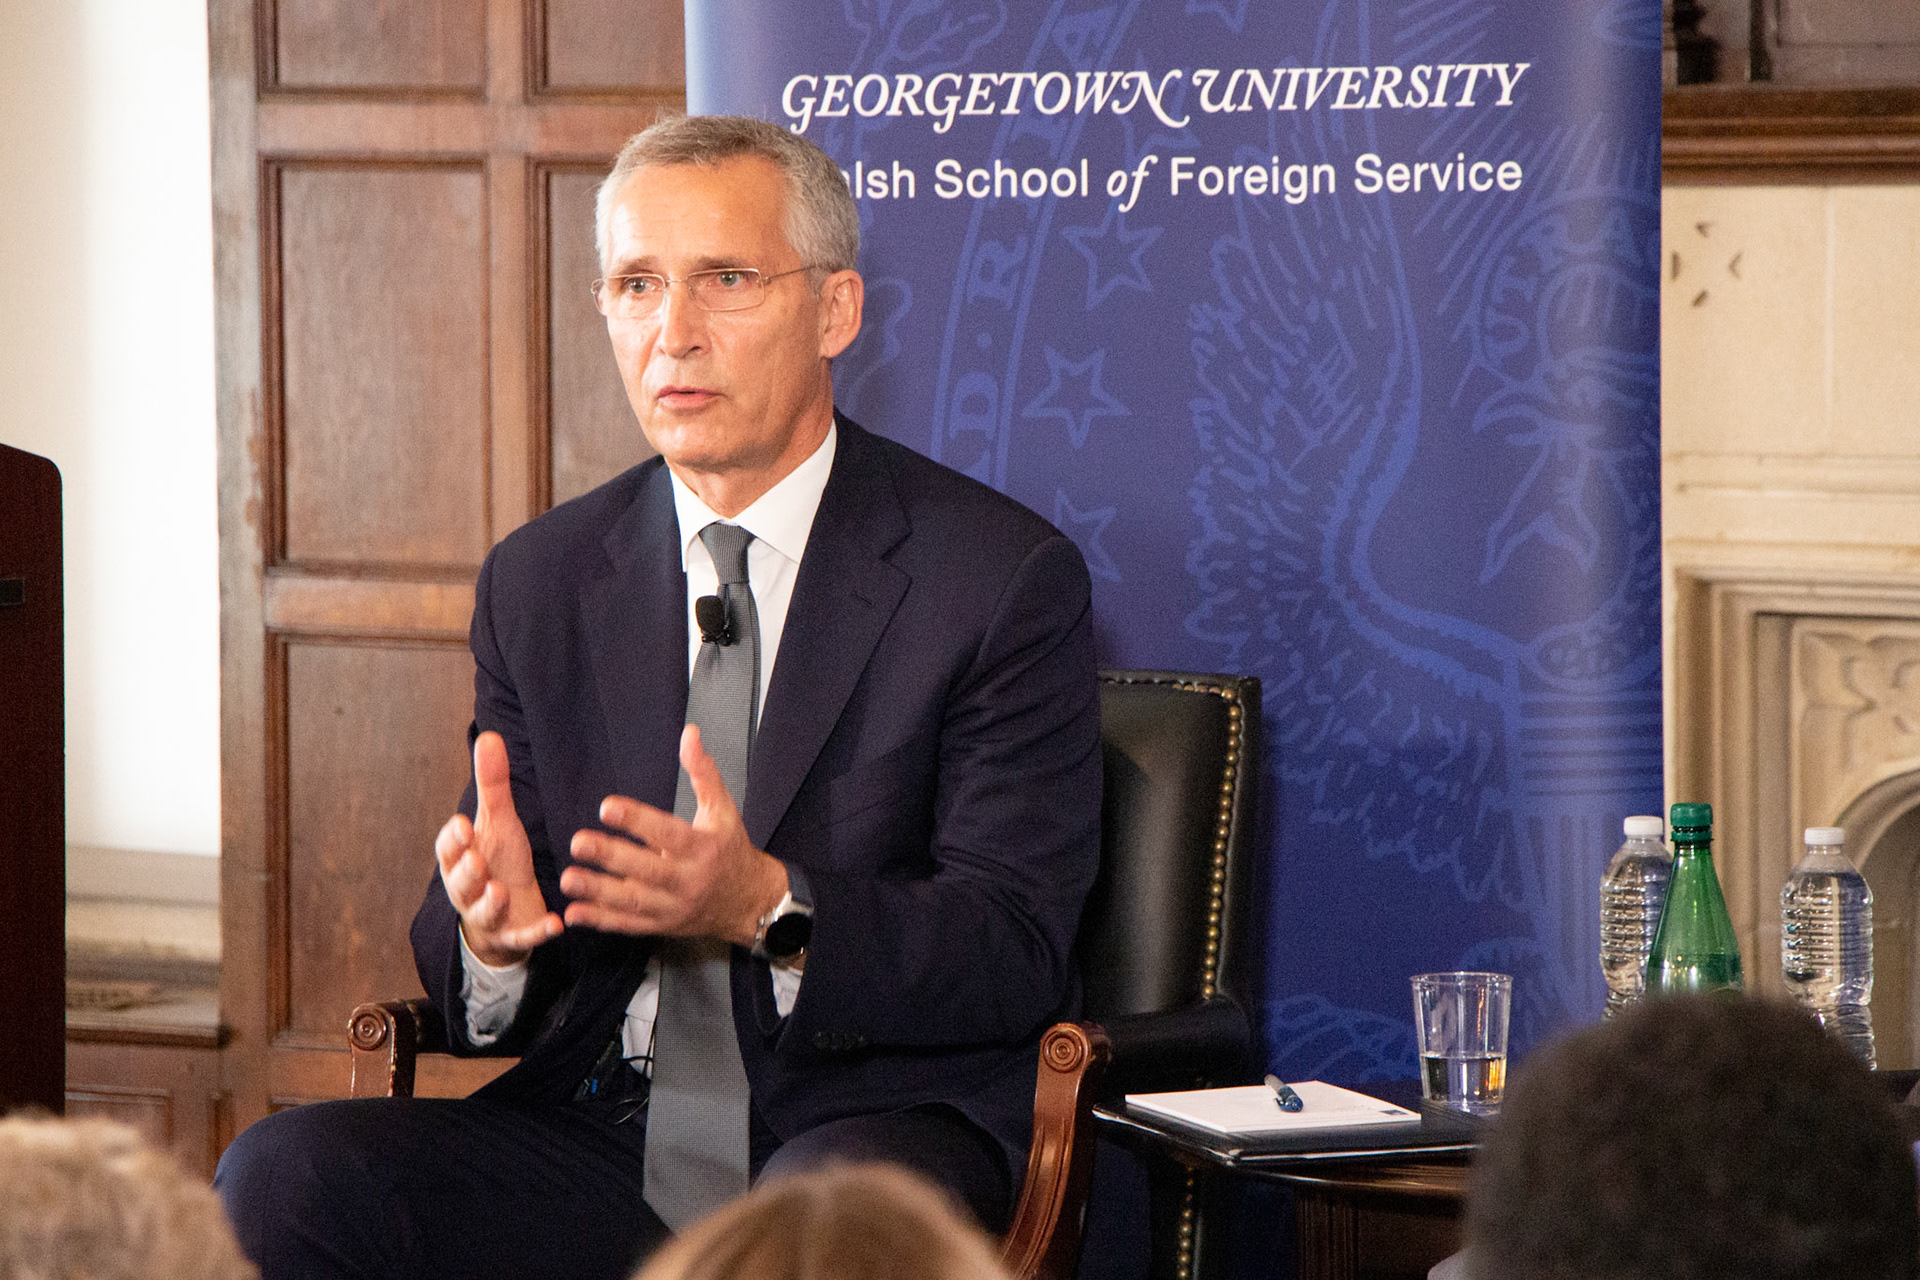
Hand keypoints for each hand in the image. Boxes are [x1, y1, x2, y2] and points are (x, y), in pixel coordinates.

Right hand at [435, 731, 562, 966]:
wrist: (508, 911)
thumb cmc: (498, 860)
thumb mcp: (497, 822)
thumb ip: (492, 784)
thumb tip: (489, 735)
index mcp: (462, 859)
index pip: (449, 849)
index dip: (454, 839)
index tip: (464, 823)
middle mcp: (469, 889)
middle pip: (461, 882)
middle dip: (467, 872)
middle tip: (477, 860)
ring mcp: (490, 915)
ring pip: (484, 912)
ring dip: (491, 903)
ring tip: (500, 892)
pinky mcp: (513, 936)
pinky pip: (523, 937)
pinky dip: (536, 933)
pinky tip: (555, 925)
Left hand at [562, 725, 789, 946]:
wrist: (748, 901)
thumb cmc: (730, 849)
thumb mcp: (723, 809)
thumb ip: (703, 772)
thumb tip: (690, 734)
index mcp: (703, 848)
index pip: (668, 833)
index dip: (638, 821)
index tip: (607, 807)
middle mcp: (689, 880)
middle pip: (647, 870)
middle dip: (611, 857)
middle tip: (578, 843)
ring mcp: (674, 907)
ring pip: (634, 902)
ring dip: (599, 892)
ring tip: (569, 878)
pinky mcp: (662, 925)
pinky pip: (629, 926)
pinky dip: (602, 921)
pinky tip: (574, 912)